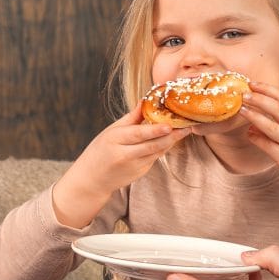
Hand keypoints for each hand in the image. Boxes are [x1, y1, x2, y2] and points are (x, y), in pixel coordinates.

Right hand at [53, 110, 189, 227]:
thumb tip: (146, 100)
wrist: (92, 179)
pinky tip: (173, 139)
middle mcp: (124, 154)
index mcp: (115, 139)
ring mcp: (134, 166)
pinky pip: (156, 157)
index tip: (169, 125)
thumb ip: (131, 117)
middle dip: (171, 136)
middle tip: (187, 126)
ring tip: (185, 130)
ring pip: (157, 151)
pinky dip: (164, 147)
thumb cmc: (101, 150)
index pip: (138, 134)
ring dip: (172, 141)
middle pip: (152, 145)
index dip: (154, 131)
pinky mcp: (141, 172)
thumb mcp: (111, 131)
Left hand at [236, 81, 278, 195]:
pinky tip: (248, 134)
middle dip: (259, 98)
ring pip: (272, 126)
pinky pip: (269, 146)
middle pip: (277, 108)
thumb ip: (278, 129)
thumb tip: (254, 124)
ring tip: (242, 109)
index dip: (267, 89)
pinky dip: (257, 139)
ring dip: (255, 116)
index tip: (252, 83)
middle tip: (243, 92)